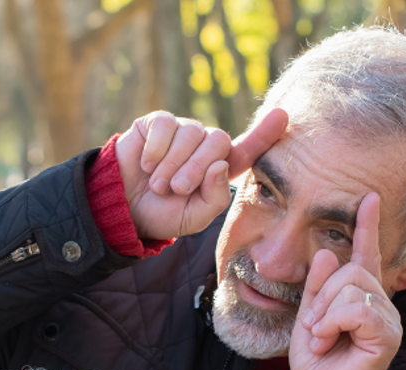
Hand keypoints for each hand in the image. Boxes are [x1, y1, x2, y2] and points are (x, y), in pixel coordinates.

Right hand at [116, 108, 287, 241]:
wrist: (123, 208)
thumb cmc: (162, 214)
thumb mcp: (194, 217)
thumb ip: (215, 198)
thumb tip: (221, 164)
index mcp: (220, 169)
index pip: (248, 149)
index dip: (265, 133)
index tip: (282, 115)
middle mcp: (205, 146)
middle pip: (218, 141)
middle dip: (197, 168)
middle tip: (177, 189)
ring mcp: (183, 131)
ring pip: (191, 134)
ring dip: (173, 164)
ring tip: (158, 184)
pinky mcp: (158, 123)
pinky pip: (166, 125)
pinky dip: (156, 149)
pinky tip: (147, 164)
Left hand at [290, 193, 400, 369]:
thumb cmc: (316, 361)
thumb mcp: (309, 315)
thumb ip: (317, 285)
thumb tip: (325, 252)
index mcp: (361, 297)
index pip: (367, 255)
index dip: (367, 226)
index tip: (369, 198)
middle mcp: (380, 304)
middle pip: (352, 270)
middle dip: (323, 295)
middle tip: (314, 326)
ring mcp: (387, 319)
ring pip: (353, 287)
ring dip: (325, 312)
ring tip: (321, 337)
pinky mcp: (387, 336)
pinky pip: (358, 308)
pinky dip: (333, 322)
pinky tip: (328, 341)